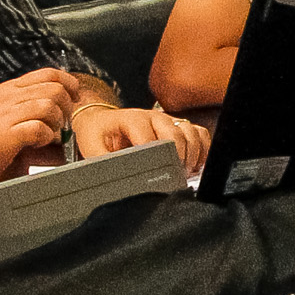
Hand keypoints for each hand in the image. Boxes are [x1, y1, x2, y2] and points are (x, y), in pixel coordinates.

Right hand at [0, 68, 82, 186]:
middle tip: (60, 123)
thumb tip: (61, 111)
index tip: (73, 98)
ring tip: (46, 135)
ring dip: (56, 123)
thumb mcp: (3, 116)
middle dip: (66, 107)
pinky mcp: (4, 135)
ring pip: (49, 105)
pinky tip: (35, 144)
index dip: (69, 84)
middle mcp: (7, 97)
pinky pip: (38, 128)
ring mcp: (4, 115)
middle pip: (55, 88)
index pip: (49, 73)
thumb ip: (28, 109)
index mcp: (8, 90)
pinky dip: (45, 138)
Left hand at [74, 104, 210, 175]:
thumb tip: (115, 178)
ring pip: (191, 132)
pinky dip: (203, 149)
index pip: (147, 132)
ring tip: (184, 171)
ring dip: (192, 154)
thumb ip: (102, 162)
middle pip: (175, 133)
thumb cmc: (97, 134)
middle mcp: (153, 116)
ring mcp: (168, 120)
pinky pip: (200, 134)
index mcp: (131, 118)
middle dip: (176, 156)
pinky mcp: (178, 126)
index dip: (152, 152)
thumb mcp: (91, 147)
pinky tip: (195, 165)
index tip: (154, 170)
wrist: (101, 121)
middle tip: (173, 175)